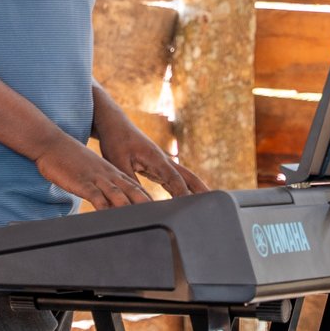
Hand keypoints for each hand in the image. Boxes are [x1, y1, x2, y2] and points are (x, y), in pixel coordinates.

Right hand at [36, 134, 154, 209]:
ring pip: (119, 194)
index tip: (164, 211)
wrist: (52, 143)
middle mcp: (109, 175)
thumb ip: (102, 184)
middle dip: (148, 205)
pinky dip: (104, 209)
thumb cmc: (70, 159)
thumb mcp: (91, 170)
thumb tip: (109, 199)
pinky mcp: (83, 182)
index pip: (137, 188)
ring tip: (144, 220)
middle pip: (134, 191)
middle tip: (162, 217)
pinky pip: (96, 197)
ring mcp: (97, 178)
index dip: (150, 199)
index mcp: (113, 172)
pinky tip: (109, 218)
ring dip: (131, 208)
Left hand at [96, 115, 210, 197]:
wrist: (115, 124)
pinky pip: (174, 180)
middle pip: (188, 177)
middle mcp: (163, 160)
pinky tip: (185, 199)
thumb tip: (137, 199)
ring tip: (207, 203)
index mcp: (156, 158)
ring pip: (184, 178)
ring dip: (195, 189)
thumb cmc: (115, 141)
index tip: (190, 206)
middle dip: (200, 190)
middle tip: (214, 202)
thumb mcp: (117, 162)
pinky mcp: (157, 166)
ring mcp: (162, 163)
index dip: (182, 193)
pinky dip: (182, 189)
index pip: (174, 179)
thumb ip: (129, 180)